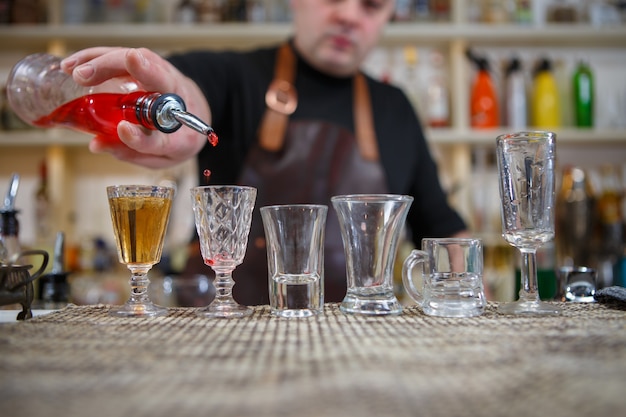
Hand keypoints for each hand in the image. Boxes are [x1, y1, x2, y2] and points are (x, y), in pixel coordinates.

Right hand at [61, 47, 210, 168]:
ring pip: (142, 60)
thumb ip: (133, 153)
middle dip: (117, 71)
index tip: (122, 130)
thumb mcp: (163, 157)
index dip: (141, 136)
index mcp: (184, 134)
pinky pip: (129, 57)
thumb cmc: (179, 139)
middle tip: (82, 76)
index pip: (162, 135)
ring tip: (72, 68)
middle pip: (155, 77)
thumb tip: (95, 145)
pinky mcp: (154, 67)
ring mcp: (168, 79)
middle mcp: (179, 101)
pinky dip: (101, 57)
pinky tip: (77, 62)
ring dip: (104, 59)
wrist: (199, 117)